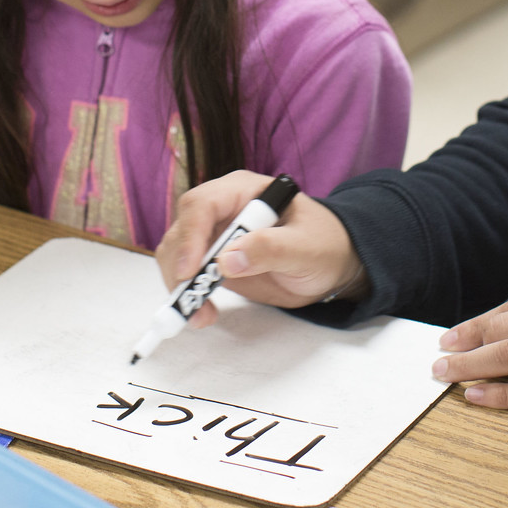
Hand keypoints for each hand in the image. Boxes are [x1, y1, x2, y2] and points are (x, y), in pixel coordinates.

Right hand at [154, 170, 366, 329]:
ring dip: (180, 286)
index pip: (202, 204)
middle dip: (179, 267)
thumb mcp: (307, 247)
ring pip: (176, 254)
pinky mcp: (213, 262)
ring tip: (201, 316)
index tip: (190, 271)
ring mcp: (215, 235)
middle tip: (190, 302)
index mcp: (244, 191)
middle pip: (181, 230)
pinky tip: (204, 315)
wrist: (331, 264)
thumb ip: (271, 248)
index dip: (190, 236)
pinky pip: (187, 276)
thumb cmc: (324, 244)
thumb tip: (227, 261)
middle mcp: (222, 209)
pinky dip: (187, 296)